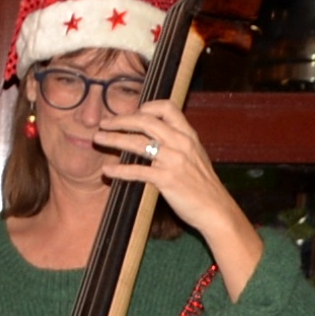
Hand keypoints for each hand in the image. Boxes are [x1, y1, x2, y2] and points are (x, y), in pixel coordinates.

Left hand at [94, 99, 261, 294]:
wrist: (216, 208)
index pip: (168, 108)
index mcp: (188, 135)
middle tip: (104, 124)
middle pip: (146, 121)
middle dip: (121, 120)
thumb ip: (177, 143)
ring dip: (114, 140)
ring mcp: (174, 161)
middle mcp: (182, 143)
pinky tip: (106, 171)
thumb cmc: (203, 184)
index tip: (131, 113)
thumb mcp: (194, 156)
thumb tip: (154, 136)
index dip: (147, 107)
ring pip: (138, 143)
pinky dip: (119, 170)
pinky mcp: (167, 180)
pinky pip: (137, 171)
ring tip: (97, 140)